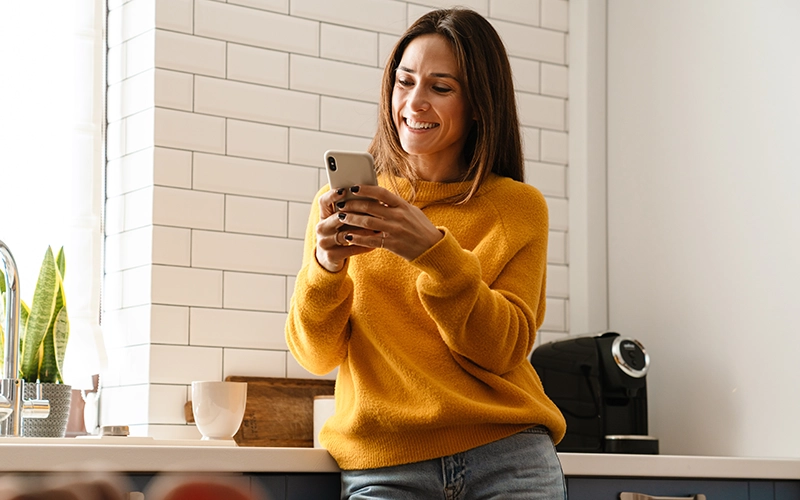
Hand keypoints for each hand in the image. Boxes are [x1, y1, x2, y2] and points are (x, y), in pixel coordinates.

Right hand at [315, 187, 376, 271]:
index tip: (344, 190)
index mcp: (323, 216)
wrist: (330, 258)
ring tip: (379, 229)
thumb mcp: (342, 222)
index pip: (323, 201)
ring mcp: (324, 242)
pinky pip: (351, 249)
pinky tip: (375, 244)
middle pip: (337, 217)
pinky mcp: (331, 255)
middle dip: (356, 214)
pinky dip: (364, 246)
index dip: (332, 195)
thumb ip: (351, 210)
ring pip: (346, 234)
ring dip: (364, 231)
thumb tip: (371, 197)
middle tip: (373, 210)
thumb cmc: (340, 234)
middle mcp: (321, 228)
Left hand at [323, 185, 442, 261]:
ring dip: (351, 219)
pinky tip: (348, 237)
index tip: (353, 188)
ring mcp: (395, 230)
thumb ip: (396, 205)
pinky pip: (371, 240)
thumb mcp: (412, 211)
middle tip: (341, 204)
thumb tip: (379, 197)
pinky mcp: (392, 244)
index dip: (366, 189)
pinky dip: (358, 238)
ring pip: (367, 222)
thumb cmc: (422, 228)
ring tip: (340, 217)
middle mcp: (398, 216)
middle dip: (352, 205)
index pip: (381, 193)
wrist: (433, 248)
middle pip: (370, 207)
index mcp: (403, 205)